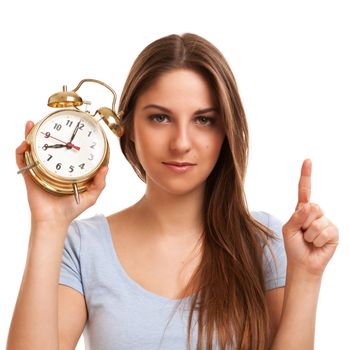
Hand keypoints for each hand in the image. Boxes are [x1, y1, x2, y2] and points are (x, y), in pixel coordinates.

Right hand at [16, 121, 107, 227]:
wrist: (55, 221)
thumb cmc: (72, 209)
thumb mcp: (91, 195)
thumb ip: (99, 183)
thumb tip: (106, 168)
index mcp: (66, 169)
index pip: (67, 150)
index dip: (68, 138)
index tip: (72, 127)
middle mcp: (52, 167)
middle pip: (48, 146)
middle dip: (46, 132)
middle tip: (48, 120)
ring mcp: (40, 170)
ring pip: (33, 150)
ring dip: (30, 136)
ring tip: (31, 125)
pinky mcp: (30, 176)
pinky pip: (22, 161)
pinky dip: (21, 151)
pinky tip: (25, 144)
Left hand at [282, 159, 338, 276]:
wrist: (303, 263)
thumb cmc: (294, 245)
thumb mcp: (289, 230)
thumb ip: (296, 217)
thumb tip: (307, 206)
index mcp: (302, 210)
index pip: (305, 190)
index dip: (306, 175)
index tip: (307, 160)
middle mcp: (315, 213)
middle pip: (311, 207)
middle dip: (304, 223)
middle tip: (303, 233)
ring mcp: (326, 221)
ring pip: (317, 221)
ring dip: (310, 234)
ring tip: (309, 240)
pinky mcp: (334, 232)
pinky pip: (325, 231)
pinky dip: (318, 240)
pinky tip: (317, 244)